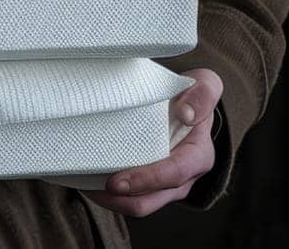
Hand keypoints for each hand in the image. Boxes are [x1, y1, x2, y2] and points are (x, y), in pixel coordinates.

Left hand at [86, 67, 222, 218]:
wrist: (187, 103)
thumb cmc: (193, 95)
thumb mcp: (205, 85)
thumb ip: (203, 94)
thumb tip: (186, 115)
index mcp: (197, 156)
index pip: (173, 174)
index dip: (145, 180)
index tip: (116, 182)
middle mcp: (183, 177)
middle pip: (150, 201)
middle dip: (120, 199)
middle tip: (90, 187)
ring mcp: (164, 185)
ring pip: (136, 204)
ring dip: (110, 200)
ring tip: (83, 185)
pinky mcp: (149, 184)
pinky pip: (129, 198)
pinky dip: (108, 194)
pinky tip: (88, 180)